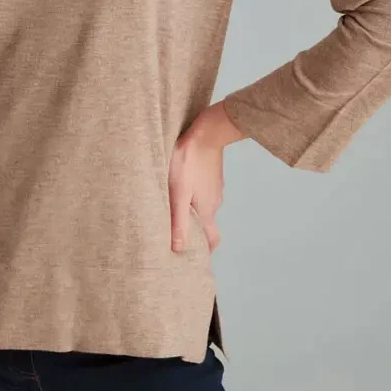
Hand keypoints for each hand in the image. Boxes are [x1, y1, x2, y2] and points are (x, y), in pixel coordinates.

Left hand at [169, 101, 245, 253]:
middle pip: (208, 223)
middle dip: (196, 231)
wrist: (207, 132)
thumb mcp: (178, 193)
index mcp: (207, 210)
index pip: (212, 240)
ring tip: (175, 208)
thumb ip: (178, 221)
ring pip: (205, 205)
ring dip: (194, 210)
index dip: (205, 251)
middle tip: (179, 233)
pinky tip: (183, 186)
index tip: (196, 258)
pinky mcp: (213, 174)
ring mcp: (216, 187)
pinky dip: (196, 194)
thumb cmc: (188, 161)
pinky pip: (205, 190)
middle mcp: (215, 201)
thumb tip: (178, 249)